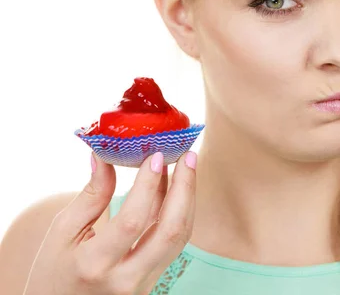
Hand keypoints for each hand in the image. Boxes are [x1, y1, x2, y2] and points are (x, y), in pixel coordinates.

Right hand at [23, 151, 197, 294]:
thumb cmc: (54, 272)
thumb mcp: (62, 232)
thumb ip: (90, 195)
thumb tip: (105, 155)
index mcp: (94, 264)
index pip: (132, 220)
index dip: (148, 185)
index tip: (156, 155)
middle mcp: (125, 279)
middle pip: (170, 231)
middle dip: (185, 188)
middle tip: (188, 155)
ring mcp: (143, 285)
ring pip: (180, 237)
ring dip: (187, 199)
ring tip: (186, 166)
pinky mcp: (153, 282)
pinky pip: (174, 244)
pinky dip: (179, 214)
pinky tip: (175, 190)